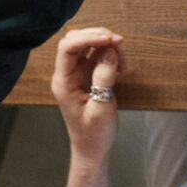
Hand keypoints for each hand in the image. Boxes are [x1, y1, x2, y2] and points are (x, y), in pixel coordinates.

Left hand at [49, 25, 126, 165]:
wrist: (93, 149)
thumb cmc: (94, 134)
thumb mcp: (101, 109)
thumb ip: (103, 79)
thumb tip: (110, 52)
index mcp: (63, 82)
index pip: (67, 47)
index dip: (88, 38)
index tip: (110, 40)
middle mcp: (67, 74)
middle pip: (76, 40)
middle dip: (98, 37)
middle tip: (120, 44)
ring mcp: (77, 73)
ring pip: (88, 44)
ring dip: (107, 45)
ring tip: (123, 60)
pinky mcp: (88, 75)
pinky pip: (97, 55)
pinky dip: (110, 54)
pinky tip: (120, 65)